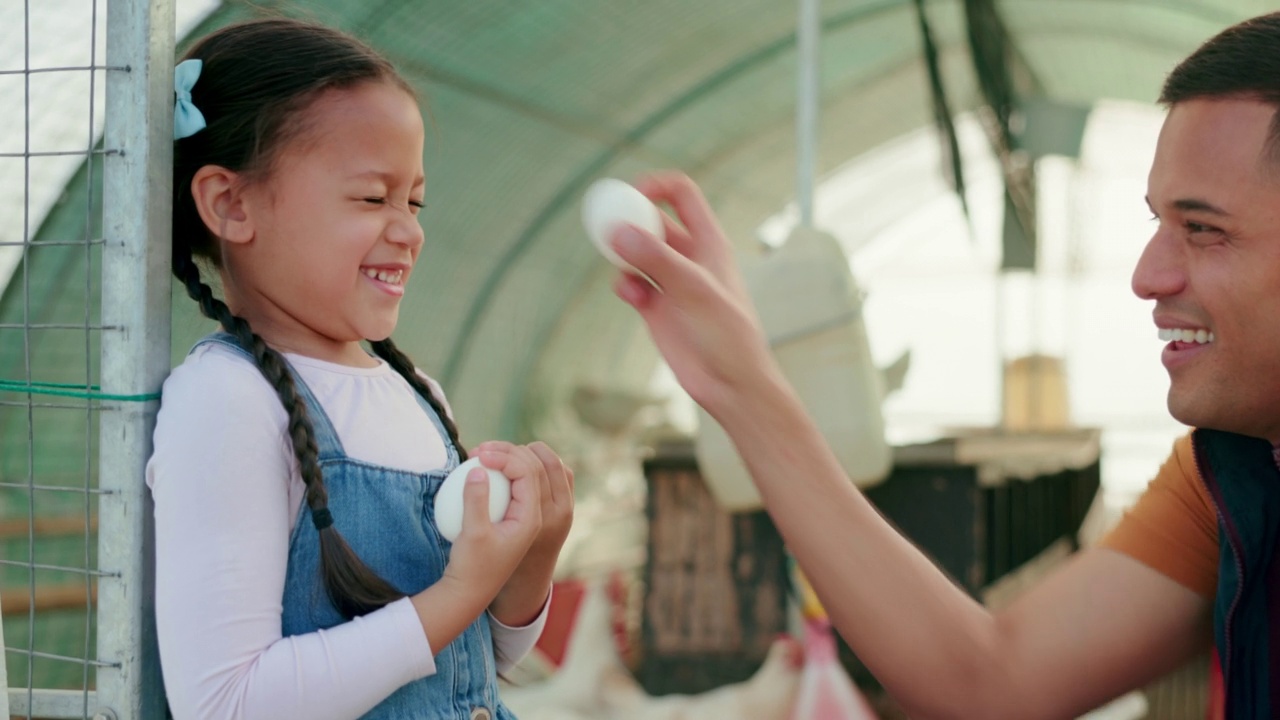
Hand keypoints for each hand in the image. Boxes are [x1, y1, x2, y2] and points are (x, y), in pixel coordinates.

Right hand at [437, 444, 542, 606]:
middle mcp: (537, 514)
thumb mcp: (472, 534)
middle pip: (534, 466)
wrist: (473, 592)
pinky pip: (521, 482)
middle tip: (478, 450)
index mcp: (532, 518)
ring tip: (482, 455)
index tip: (477, 454)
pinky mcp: (519, 514)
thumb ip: (475, 500)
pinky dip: (507, 470)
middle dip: (508, 451)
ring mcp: (530, 513)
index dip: (504, 456)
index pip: (528, 472)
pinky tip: (486, 468)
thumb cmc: (472, 567)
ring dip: (509, 457)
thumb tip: (478, 468)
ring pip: (531, 471)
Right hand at [609, 172, 782, 412]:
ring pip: (636, 252)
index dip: (655, 187)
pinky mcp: (657, 308)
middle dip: (628, 220)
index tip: (628, 195)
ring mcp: (671, 282)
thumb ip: (656, 259)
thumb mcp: (692, 290)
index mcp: (708, 242)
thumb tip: (618, 231)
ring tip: (620, 268)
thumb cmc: (727, 336)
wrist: (730, 385)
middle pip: (651, 220)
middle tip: (605, 228)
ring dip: (621, 254)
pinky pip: (631, 284)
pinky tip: (630, 298)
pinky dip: (624, 285)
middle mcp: (689, 257)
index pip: (682, 194)